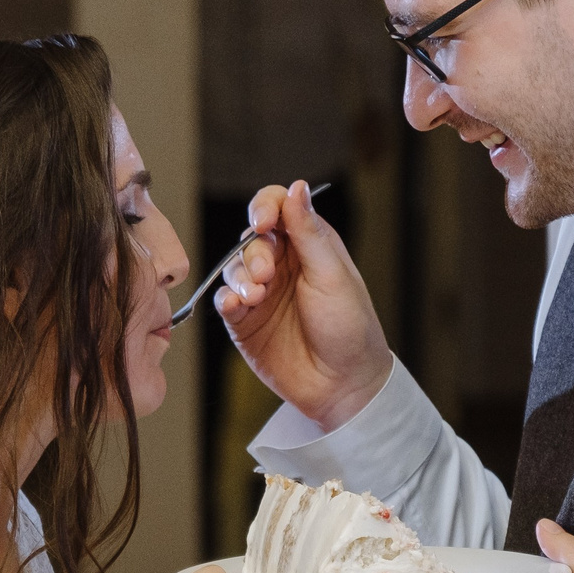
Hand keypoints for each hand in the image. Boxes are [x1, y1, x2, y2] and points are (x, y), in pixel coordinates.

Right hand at [216, 179, 392, 430]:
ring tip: (256, 297)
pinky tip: (236, 306)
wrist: (342, 384)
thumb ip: (309, 232)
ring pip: (233, 267)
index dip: (264, 207)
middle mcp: (283, 264)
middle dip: (253, 252)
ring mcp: (262, 293)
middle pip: (250, 238)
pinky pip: (224, 300)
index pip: (277, 208)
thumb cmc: (349, 328)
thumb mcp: (332, 275)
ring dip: (240, 277)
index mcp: (309, 245)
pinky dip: (225, 299)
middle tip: (266, 275)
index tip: (262, 224)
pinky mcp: (245, 322)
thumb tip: (296, 187)